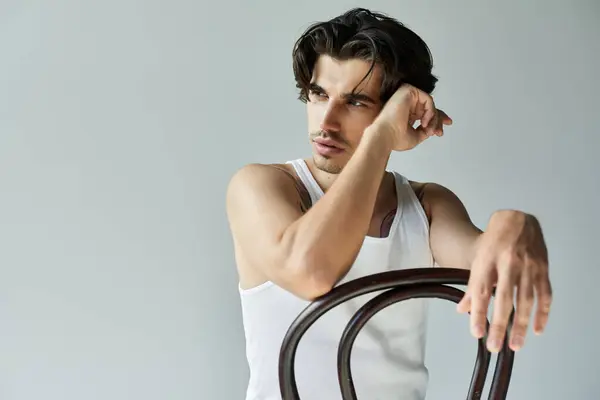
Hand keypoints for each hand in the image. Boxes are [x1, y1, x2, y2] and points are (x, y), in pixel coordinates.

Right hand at [368, 83, 452, 150]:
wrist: (385, 136)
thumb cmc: (396, 139)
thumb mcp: (416, 137)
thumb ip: (425, 130)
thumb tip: (433, 128)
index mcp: (407, 113)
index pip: (426, 111)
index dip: (438, 116)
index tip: (448, 123)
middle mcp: (407, 104)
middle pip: (430, 107)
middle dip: (438, 119)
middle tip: (439, 132)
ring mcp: (407, 97)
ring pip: (430, 104)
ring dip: (434, 118)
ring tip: (429, 130)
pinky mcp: (408, 91)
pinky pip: (428, 99)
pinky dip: (430, 111)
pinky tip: (424, 122)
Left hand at [457, 210, 551, 352]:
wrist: (516, 219)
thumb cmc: (493, 241)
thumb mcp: (477, 260)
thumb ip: (472, 286)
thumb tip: (463, 310)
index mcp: (487, 261)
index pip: (481, 292)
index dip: (479, 313)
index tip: (476, 333)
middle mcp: (507, 264)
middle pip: (503, 299)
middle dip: (499, 325)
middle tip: (495, 346)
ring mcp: (527, 266)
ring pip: (525, 300)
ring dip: (521, 325)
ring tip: (515, 345)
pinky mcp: (542, 268)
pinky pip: (544, 294)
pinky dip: (542, 314)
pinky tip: (536, 329)